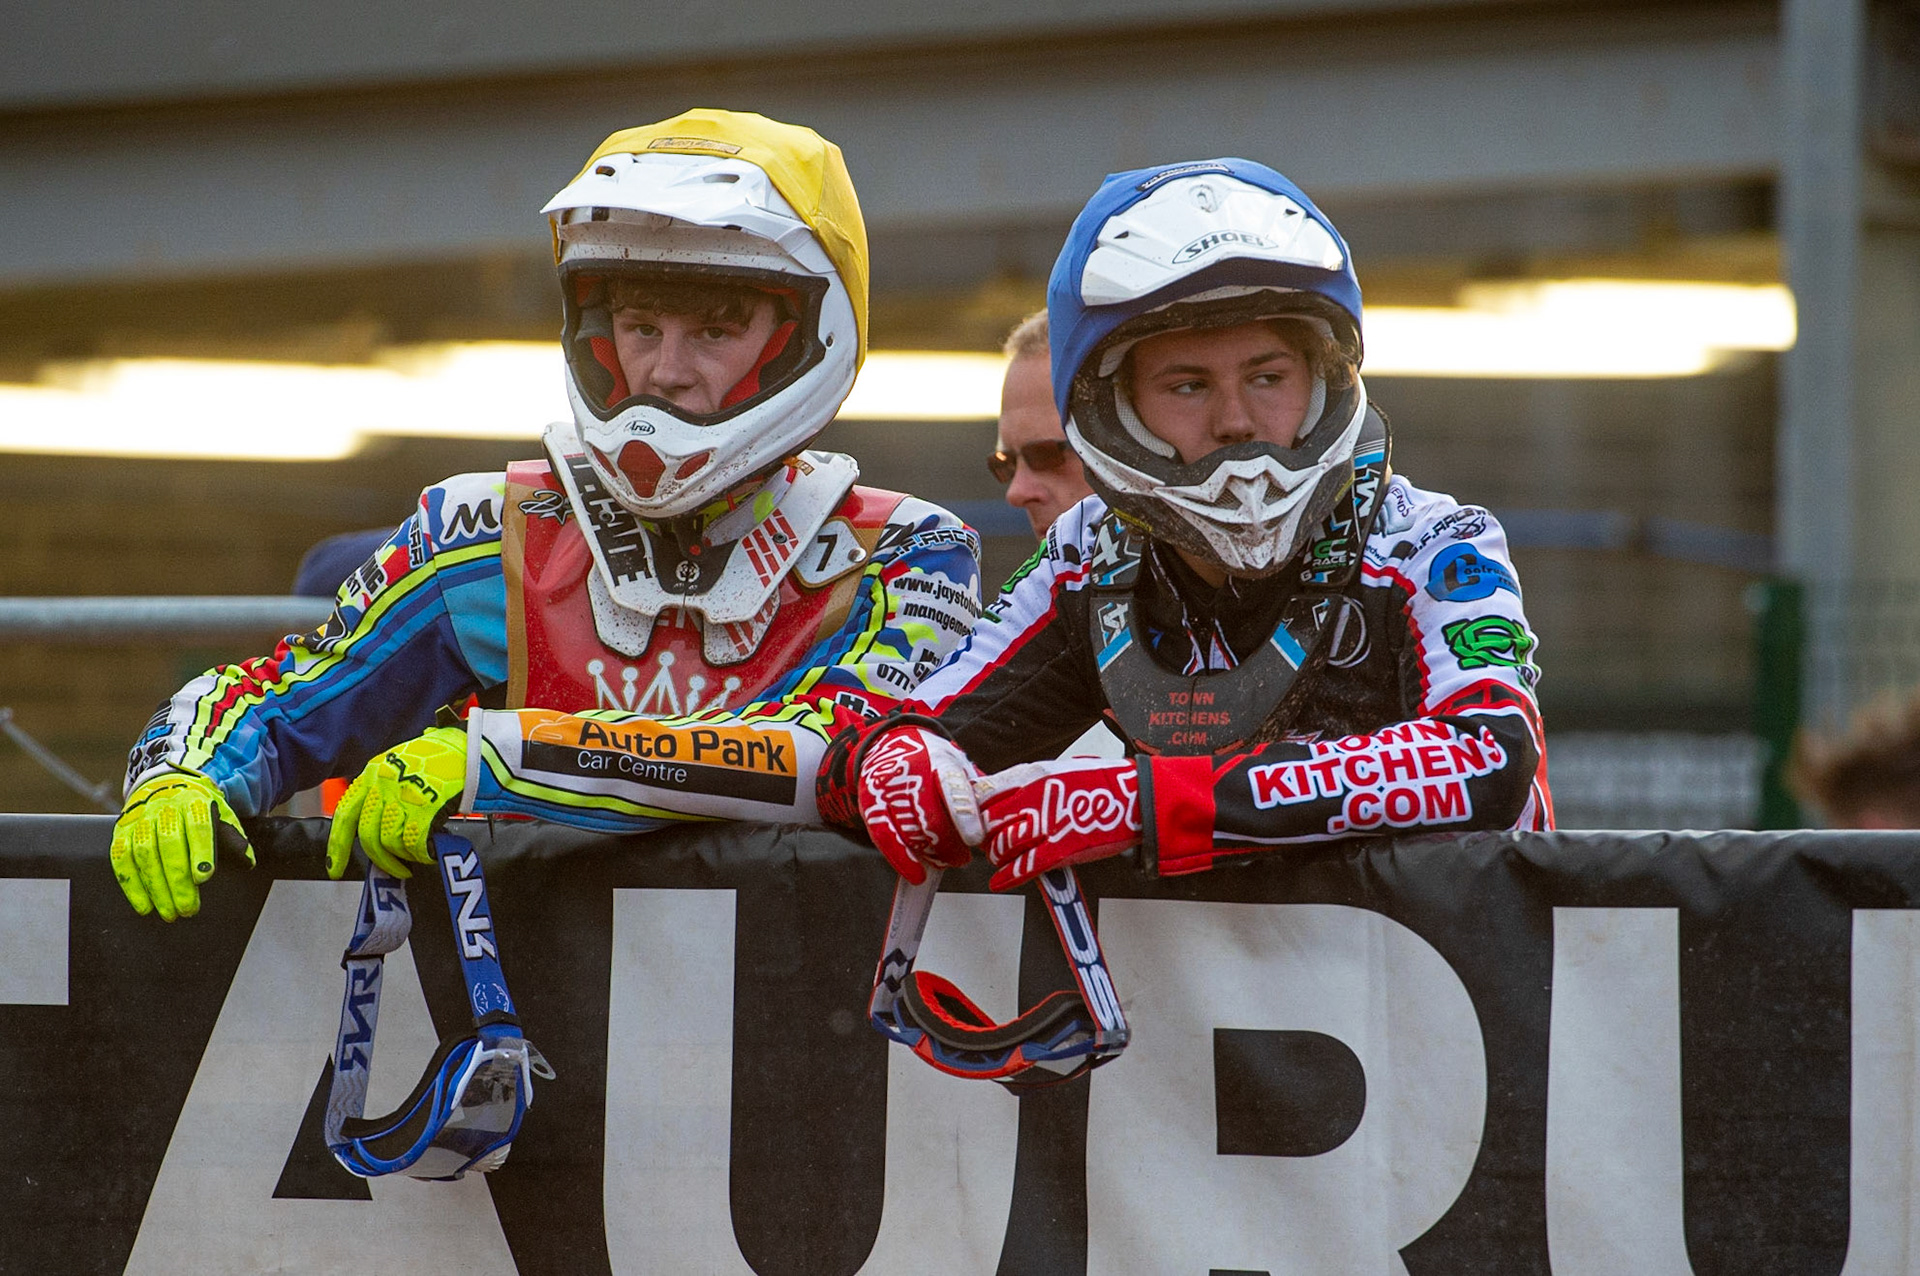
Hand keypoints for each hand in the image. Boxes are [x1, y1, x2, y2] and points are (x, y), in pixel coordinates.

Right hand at [110, 770, 252, 920]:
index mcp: (194, 802)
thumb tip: (247, 861)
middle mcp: (164, 808)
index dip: (201, 851)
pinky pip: (121, 860)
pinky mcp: (121, 831)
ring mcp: (140, 819)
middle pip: (169, 845)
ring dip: (156, 888)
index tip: (204, 877)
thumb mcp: (221, 815)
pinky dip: (131, 886)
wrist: (166, 785)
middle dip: (178, 881)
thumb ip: (233, 838)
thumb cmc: (198, 810)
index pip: (198, 825)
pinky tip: (144, 906)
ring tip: (169, 912)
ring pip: (144, 854)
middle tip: (188, 908)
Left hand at [327, 726, 467, 879]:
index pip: (345, 814)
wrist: (469, 748)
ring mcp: (403, 796)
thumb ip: (382, 791)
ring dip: (404, 856)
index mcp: (373, 774)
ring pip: (390, 842)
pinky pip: (414, 843)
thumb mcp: (399, 765)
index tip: (335, 867)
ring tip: (417, 856)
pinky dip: (421, 854)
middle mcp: (383, 784)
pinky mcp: (426, 807)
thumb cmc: (438, 758)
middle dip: (379, 860)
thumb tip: (374, 826)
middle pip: (368, 835)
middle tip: (392, 871)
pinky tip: (429, 853)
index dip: (338, 845)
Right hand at [856, 726, 984, 883]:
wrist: (886, 741)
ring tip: (943, 861)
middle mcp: (911, 772)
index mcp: (939, 760)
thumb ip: (974, 790)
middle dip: (949, 845)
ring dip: (930, 854)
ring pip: (909, 831)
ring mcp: (888, 788)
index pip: (952, 787)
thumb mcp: (956, 763)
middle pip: (929, 817)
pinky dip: (901, 859)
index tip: (975, 839)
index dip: (964, 814)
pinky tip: (916, 873)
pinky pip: (883, 836)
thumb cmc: (929, 759)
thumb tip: (999, 821)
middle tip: (962, 859)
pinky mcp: (871, 803)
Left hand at [978, 758, 1141, 890]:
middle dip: (985, 834)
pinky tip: (999, 881)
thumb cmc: (1102, 782)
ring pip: (1002, 845)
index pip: (985, 793)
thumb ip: (1031, 783)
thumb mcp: (1059, 769)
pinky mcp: (1061, 850)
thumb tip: (1009, 794)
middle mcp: (1033, 798)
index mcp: (1032, 774)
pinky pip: (1025, 866)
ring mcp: (1047, 825)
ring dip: (997, 854)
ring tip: (1000, 856)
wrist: (1135, 797)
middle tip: (988, 839)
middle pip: (989, 822)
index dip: (976, 808)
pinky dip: (1008, 876)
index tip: (974, 815)